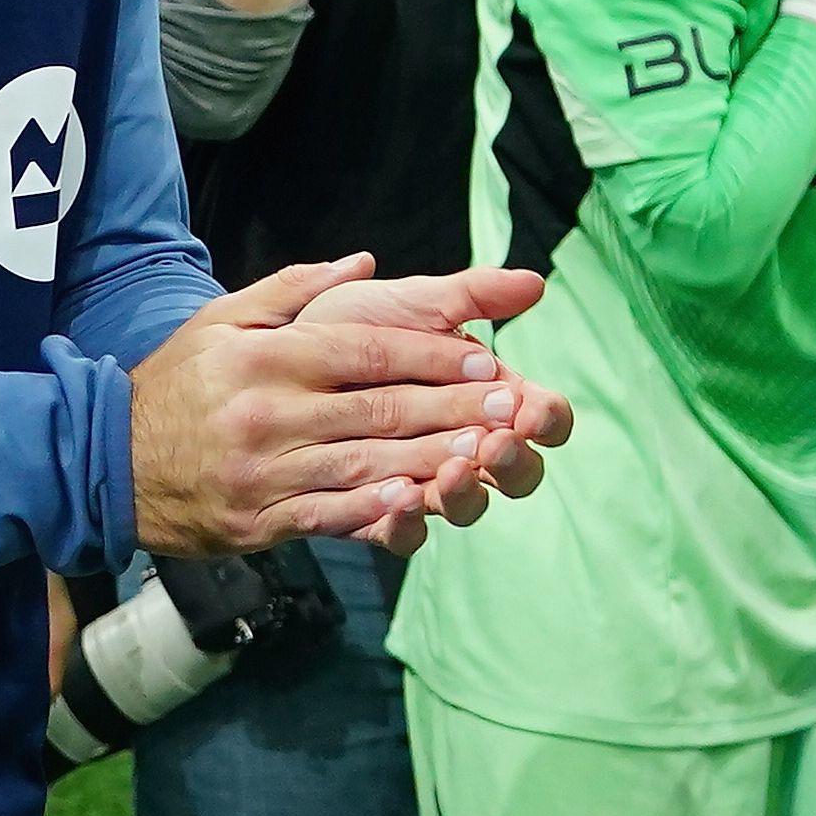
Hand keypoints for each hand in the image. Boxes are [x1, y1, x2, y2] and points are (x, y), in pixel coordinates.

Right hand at [128, 255, 574, 558]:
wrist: (102, 462)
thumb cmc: (175, 385)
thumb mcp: (222, 320)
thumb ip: (295, 290)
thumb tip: (362, 262)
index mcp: (267, 359)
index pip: (367, 353)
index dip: (432, 357)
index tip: (486, 358)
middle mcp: (269, 413)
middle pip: (380, 408)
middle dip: (453, 407)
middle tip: (511, 405)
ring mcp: (265, 472)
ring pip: (366, 463)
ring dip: (434, 459)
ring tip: (488, 452)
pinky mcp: (260, 521)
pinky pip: (330, 515)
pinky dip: (377, 509)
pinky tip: (421, 503)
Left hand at [289, 265, 573, 522]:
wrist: (269, 357)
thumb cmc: (346, 325)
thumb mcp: (407, 303)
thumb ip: (470, 296)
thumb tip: (535, 283)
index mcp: (484, 394)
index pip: (540, 418)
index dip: (546, 419)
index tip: (532, 410)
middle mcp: (464, 445)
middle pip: (516, 473)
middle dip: (513, 461)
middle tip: (496, 442)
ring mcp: (424, 481)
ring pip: (464, 506)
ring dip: (466, 493)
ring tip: (452, 471)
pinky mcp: (377, 512)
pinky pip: (402, 533)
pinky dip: (405, 522)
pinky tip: (398, 500)